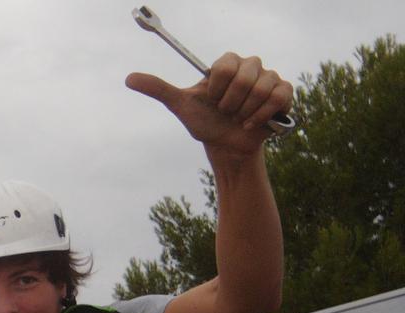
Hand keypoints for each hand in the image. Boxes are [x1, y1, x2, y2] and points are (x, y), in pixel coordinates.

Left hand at [126, 52, 292, 157]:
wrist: (226, 147)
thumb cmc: (205, 124)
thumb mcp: (181, 106)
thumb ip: (159, 90)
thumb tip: (129, 78)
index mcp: (227, 65)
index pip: (226, 66)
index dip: (217, 89)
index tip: (212, 101)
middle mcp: (250, 66)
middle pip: (246, 75)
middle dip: (231, 102)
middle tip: (226, 112)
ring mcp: (269, 78)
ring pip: (263, 87)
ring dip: (245, 111)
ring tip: (239, 118)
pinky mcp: (284, 94)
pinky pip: (279, 96)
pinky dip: (262, 115)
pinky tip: (252, 123)